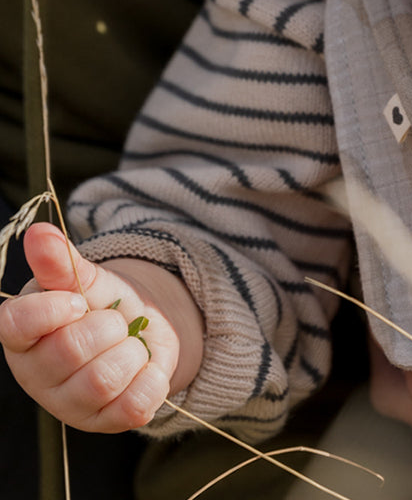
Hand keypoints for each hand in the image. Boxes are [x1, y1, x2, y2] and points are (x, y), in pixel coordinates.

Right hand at [0, 222, 182, 432]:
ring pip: (102, 381)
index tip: (79, 300)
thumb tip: (40, 232)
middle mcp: (37, 374)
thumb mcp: (87, 278)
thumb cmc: (103, 304)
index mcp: (23, 335)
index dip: (53, 309)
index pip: (17, 324)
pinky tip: (145, 367)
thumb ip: (62, 261)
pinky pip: (133, 406)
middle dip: (107, 325)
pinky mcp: (105, 422)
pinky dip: (151, 378)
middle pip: (69, 351)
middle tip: (115, 322)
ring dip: (131, 351)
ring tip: (130, 344)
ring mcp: (69, 404)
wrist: (142, 330)